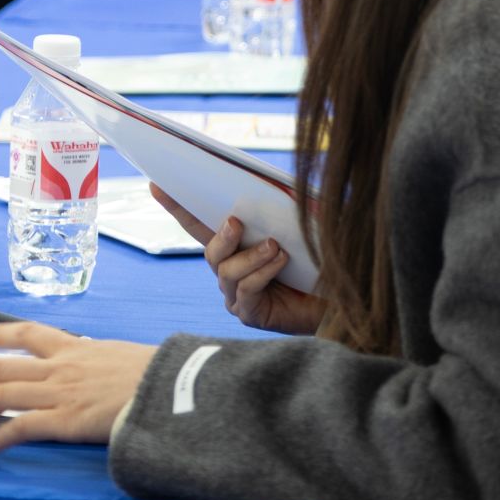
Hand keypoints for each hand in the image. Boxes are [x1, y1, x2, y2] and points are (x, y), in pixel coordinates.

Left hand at [0, 322, 156, 452]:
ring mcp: (60, 392)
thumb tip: (105, 370)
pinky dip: (0, 436)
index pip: (28, 333)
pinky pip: (22, 426)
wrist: (177, 389)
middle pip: (0, 366)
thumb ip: (104, 363)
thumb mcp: (126, 356)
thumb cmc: (160, 374)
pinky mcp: (65, 420)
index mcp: (77, 348)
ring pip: (2, 394)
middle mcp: (61, 366)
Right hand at [150, 188, 324, 335]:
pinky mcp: (249, 314)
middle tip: (236, 222)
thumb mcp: (302, 228)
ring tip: (276, 247)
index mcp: (236, 248)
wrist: (343, 299)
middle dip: (221, 236)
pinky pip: (245, 290)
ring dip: (251, 255)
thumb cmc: (322, 261)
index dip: (177, 207)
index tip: (157, 185)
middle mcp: (230, 272)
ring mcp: (237, 295)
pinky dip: (261, 274)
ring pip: (227, 271)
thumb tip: (282, 186)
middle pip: (210, 252)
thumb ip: (286, 209)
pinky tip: (280, 263)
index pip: (199, 226)